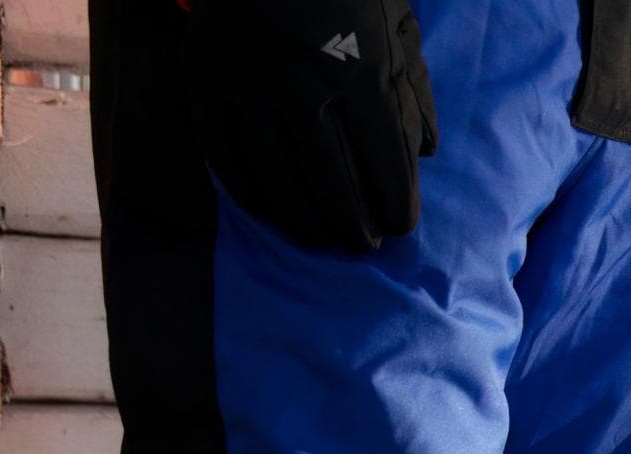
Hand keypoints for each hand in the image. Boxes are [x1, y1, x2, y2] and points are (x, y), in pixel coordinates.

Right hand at [188, 0, 439, 252]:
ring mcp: (246, 84)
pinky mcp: (203, 81)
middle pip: (330, 181)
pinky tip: (268, 210)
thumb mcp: (396, 29)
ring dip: (300, 220)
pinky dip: (246, 191)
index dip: (395, 206)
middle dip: (351, 225)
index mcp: (358, 72)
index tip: (399, 226)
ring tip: (318, 239)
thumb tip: (427, 156)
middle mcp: (300, 83)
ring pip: (274, 177)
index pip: (384, 164)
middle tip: (362, 246)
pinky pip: (222, 154)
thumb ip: (413, 92)